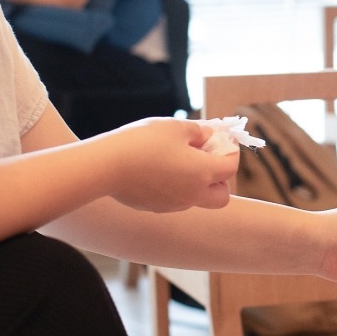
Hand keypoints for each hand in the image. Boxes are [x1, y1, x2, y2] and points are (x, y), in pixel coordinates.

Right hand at [95, 117, 238, 211]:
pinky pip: (174, 200)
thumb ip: (199, 131)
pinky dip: (175, 187)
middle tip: (206, 158)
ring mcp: (173, 204)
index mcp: (203, 173)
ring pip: (197, 199)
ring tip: (178, 160)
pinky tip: (158, 169)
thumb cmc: (143, 142)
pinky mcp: (155, 207)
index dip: (230, 150)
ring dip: (197, 183)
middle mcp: (193, 194)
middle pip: (222, 196)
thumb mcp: (175, 127)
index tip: (221, 138)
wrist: (105, 166)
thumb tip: (209, 135)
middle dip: (220, 178)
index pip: (231, 166)